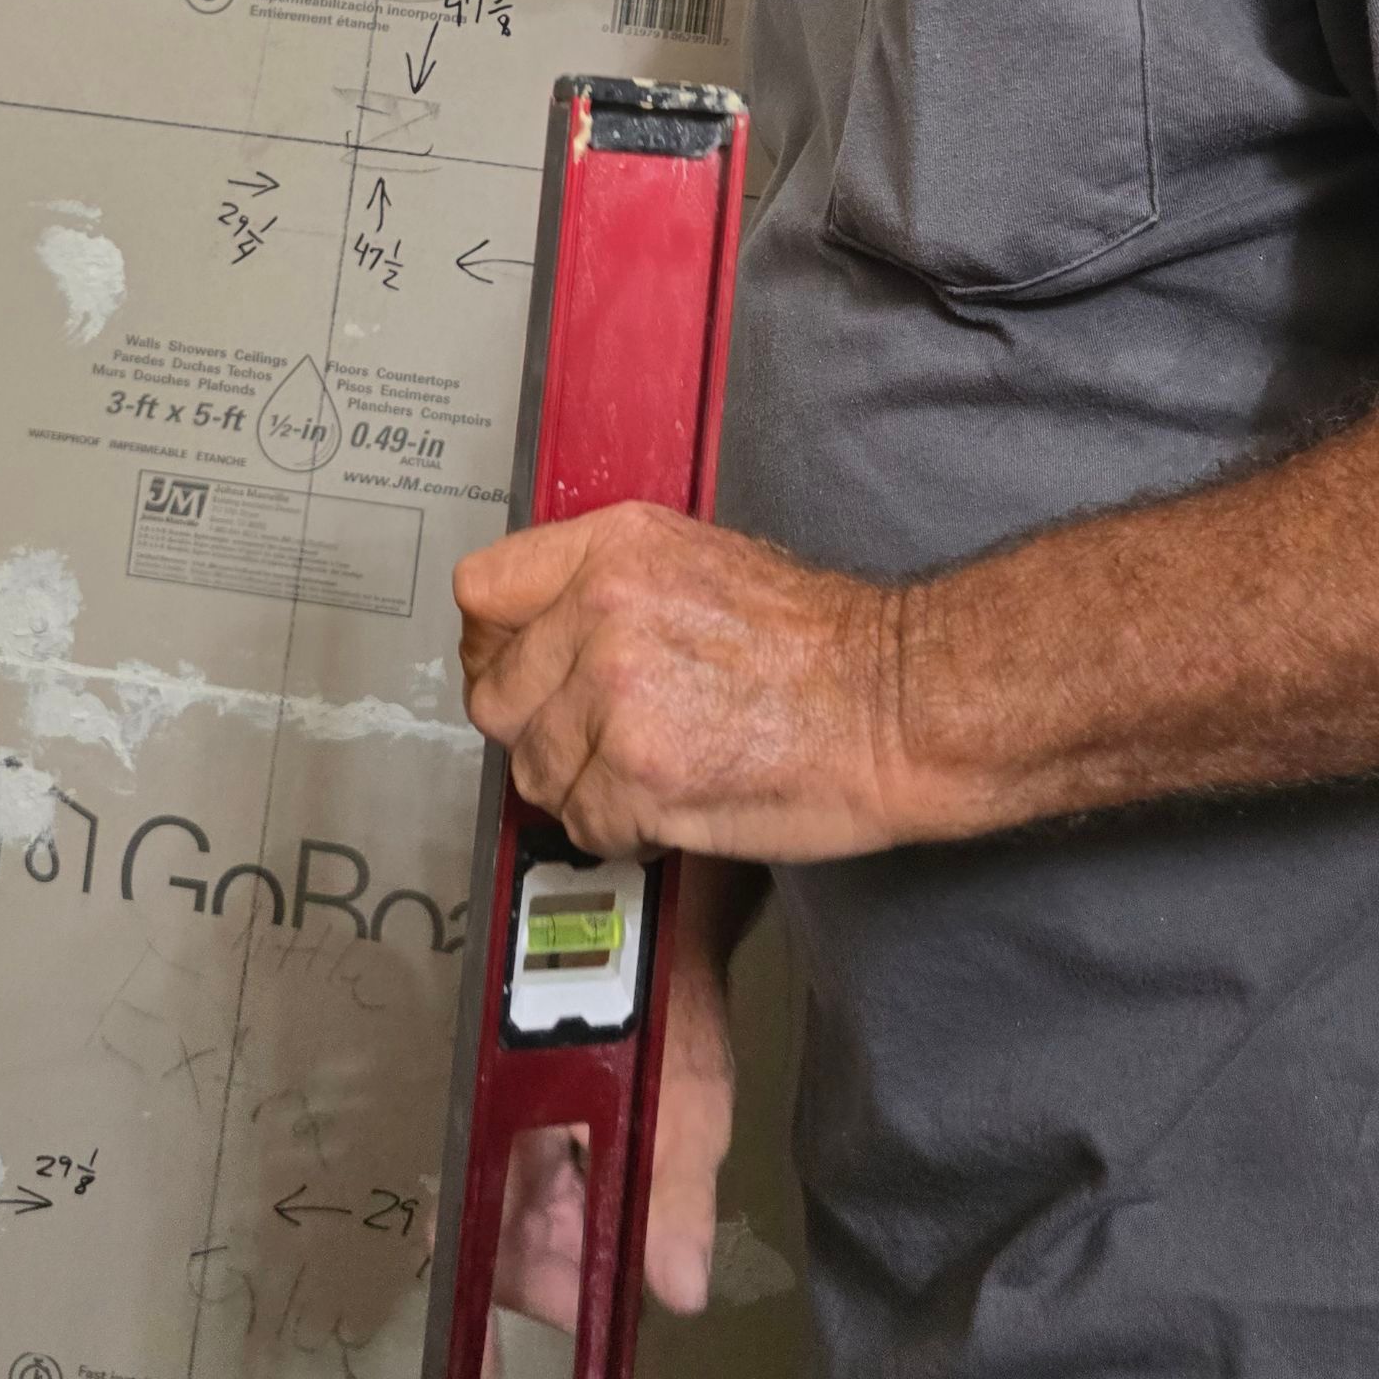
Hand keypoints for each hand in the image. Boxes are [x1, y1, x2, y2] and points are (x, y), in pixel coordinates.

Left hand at [455, 502, 902, 860]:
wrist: (895, 702)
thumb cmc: (822, 644)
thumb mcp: (700, 563)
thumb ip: (608, 586)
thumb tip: (543, 630)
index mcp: (615, 548)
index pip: (483, 591)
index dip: (495, 645)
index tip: (516, 671)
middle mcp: (604, 609)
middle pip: (496, 694)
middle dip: (539, 729)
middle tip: (592, 740)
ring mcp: (616, 693)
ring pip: (536, 770)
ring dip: (584, 786)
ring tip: (651, 769)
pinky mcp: (638, 774)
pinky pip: (583, 823)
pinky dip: (623, 831)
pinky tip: (672, 803)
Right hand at [479, 901, 736, 1378]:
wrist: (677, 913)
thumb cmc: (675, 999)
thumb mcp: (688, 1100)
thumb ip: (675, 1192)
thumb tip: (678, 1293)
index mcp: (510, 1113)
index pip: (470, 1226)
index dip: (472, 1304)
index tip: (485, 1372)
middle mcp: (500, 1112)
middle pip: (502, 1231)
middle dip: (554, 1276)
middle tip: (610, 1294)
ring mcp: (521, 1108)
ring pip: (528, 1208)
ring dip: (574, 1242)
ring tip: (626, 1244)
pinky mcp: (547, 1100)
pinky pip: (548, 1177)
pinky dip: (582, 1209)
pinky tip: (620, 1212)